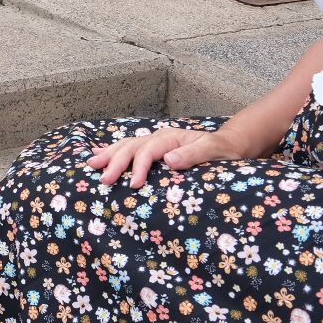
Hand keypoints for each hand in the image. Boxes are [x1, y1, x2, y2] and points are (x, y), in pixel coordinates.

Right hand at [85, 125, 259, 188]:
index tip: (134, 185)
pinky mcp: (154, 149)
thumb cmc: (224, 151)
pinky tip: (101, 155)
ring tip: (92, 164)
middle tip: (104, 179)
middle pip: (131, 147)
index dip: (139, 167)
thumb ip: (193, 154)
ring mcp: (155, 142)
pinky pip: (130, 149)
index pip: (148, 151)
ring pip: (126, 146)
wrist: (230, 145)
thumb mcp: (214, 152)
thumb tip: (169, 159)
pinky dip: (113, 152)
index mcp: (171, 137)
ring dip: (109, 155)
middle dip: (115, 162)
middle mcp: (159, 137)